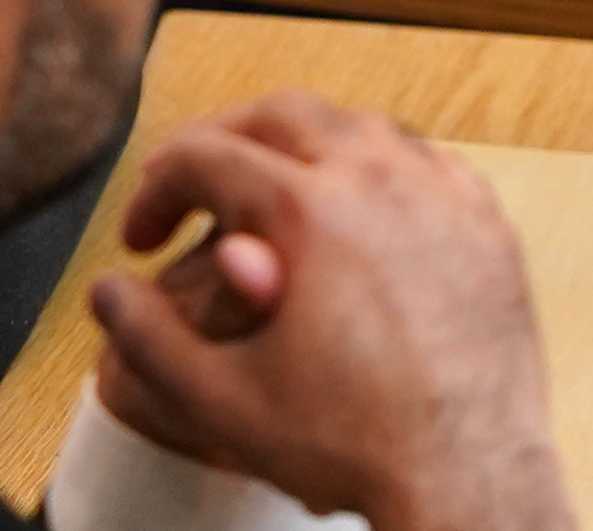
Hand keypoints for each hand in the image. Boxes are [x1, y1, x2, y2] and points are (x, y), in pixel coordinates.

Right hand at [87, 95, 574, 530]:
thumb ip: (147, 339)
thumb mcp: (220, 400)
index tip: (141, 237)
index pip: (204, 157)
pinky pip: (423, 160)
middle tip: (192, 184)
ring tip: (267, 191)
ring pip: (357, 126)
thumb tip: (107, 289)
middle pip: (280, 114)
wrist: (468, 477)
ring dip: (301, 145)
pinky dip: (378, 168)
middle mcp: (375, 180)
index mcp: (305, 211)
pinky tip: (359, 208)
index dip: (156, 189)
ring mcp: (439, 192)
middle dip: (222, 139)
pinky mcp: (485, 221)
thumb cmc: (351, 445)